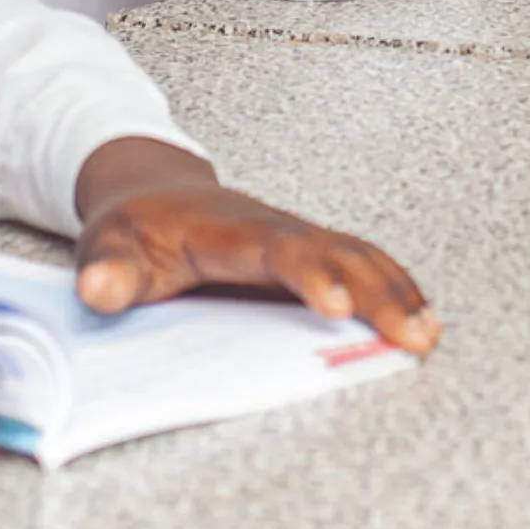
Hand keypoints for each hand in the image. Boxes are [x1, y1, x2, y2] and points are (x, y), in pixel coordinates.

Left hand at [71, 138, 438, 355]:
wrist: (152, 192)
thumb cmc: (135, 229)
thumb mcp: (107, 246)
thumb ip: (108, 269)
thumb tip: (100, 290)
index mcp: (228, 229)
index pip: (277, 249)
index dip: (309, 274)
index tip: (336, 307)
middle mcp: (275, 228)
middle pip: (336, 253)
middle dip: (377, 293)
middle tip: (411, 336)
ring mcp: (299, 239)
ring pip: (359, 257)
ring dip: (397, 292)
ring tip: (428, 335)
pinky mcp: (312, 254)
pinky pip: (362, 266)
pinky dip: (396, 288)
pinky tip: (422, 320)